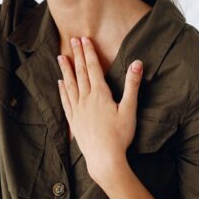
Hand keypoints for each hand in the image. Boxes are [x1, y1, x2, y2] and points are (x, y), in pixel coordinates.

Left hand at [57, 36, 142, 183]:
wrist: (104, 159)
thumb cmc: (120, 136)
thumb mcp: (129, 109)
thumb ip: (132, 85)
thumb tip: (137, 63)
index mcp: (100, 94)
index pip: (93, 68)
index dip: (89, 52)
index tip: (84, 39)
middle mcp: (86, 99)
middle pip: (81, 72)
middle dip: (77, 55)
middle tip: (72, 40)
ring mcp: (77, 110)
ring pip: (70, 84)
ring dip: (66, 69)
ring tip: (61, 57)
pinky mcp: (73, 121)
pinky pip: (66, 101)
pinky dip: (62, 90)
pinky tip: (60, 83)